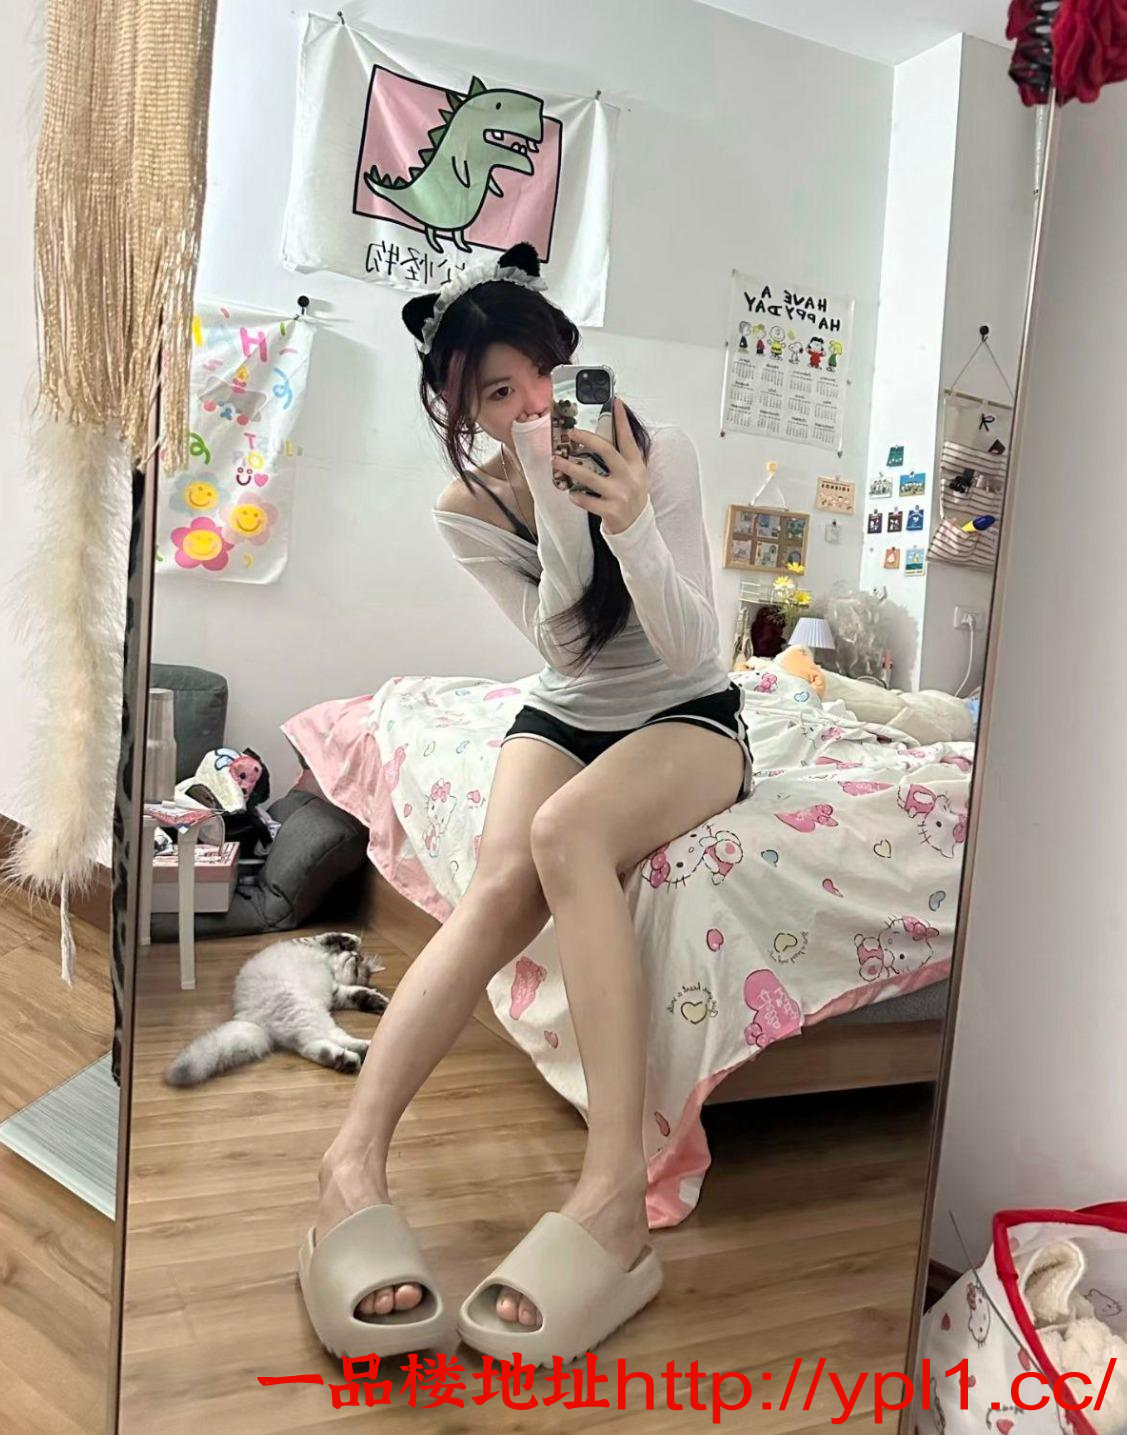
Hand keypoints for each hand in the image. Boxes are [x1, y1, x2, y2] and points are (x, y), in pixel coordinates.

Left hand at [550, 397, 649, 534]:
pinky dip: (577, 497)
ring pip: (590, 477)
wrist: (637, 528)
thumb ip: (622, 458)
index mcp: (635, 465)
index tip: (615, 402)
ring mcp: (620, 494)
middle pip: (607, 452)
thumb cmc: (631, 496)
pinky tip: (570, 493)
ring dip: (570, 468)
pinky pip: (588, 501)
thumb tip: (601, 437)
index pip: (627, 439)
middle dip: (587, 440)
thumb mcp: (634, 475)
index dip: (622, 420)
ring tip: (556, 460)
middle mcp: (629, 477)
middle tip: (571, 432)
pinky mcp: (611, 511)